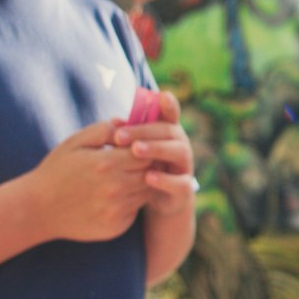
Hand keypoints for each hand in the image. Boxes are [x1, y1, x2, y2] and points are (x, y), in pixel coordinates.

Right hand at [28, 120, 152, 242]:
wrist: (38, 209)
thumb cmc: (56, 170)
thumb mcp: (75, 142)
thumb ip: (103, 130)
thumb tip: (128, 123)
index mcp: (106, 163)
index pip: (147, 153)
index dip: (145, 149)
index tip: (136, 148)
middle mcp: (115, 188)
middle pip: (150, 173)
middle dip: (145, 166)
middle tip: (133, 163)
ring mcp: (116, 210)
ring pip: (146, 193)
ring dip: (140, 185)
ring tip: (123, 179)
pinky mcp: (115, 227)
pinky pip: (135, 211)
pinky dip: (130, 203)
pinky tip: (114, 198)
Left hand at [115, 91, 196, 215]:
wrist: (156, 203)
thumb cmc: (141, 169)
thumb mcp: (134, 150)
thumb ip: (128, 135)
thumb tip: (113, 122)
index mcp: (167, 133)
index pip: (170, 114)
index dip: (169, 104)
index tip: (161, 95)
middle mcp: (180, 146)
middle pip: (169, 130)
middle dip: (145, 130)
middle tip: (120, 135)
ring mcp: (184, 166)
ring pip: (179, 152)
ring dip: (157, 148)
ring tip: (135, 150)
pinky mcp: (184, 189)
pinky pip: (181, 183)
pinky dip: (166, 180)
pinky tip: (148, 177)